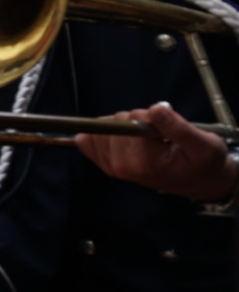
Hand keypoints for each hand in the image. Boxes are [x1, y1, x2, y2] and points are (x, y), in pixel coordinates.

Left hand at [75, 104, 236, 201]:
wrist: (200, 181)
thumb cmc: (203, 162)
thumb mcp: (202, 143)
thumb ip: (177, 126)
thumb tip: (154, 110)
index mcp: (145, 162)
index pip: (132, 119)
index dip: (150, 117)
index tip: (164, 130)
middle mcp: (123, 166)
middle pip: (117, 121)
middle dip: (137, 121)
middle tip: (158, 136)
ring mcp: (111, 167)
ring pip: (106, 125)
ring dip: (124, 126)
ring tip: (147, 140)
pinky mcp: (106, 164)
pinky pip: (87, 140)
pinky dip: (103, 133)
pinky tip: (123, 139)